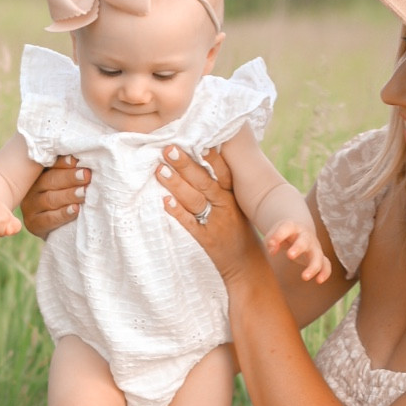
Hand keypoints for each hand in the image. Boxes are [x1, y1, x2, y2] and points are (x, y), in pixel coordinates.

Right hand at [20, 156, 90, 238]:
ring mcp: (30, 207)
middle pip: (50, 180)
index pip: (50, 165)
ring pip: (50, 199)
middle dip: (70, 177)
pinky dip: (63, 214)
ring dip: (69, 195)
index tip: (76, 160)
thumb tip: (83, 161)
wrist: (56, 229)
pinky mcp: (33, 224)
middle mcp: (31, 189)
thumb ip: (70, 173)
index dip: (63, 162)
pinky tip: (76, 209)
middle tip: (86, 175)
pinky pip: (49, 219)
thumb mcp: (66, 185)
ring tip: (84, 192)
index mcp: (38, 174)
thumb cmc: (66, 200)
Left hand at [156, 145, 259, 282]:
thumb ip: (221, 187)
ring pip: (194, 200)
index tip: (199, 140)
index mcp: (233, 196)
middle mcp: (226, 206)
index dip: (212, 157)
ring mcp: (216, 223)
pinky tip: (164, 201)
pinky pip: (190, 224)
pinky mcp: (206, 239)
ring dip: (176, 184)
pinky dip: (178, 212)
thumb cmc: (238, 231)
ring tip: (159, 170)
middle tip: (168, 149)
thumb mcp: (236, 206)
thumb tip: (203, 159)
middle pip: (204, 182)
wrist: (247, 265)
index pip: (223, 172)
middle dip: (185, 165)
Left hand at [266, 220, 331, 284]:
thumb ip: (271, 241)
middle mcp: (305, 236)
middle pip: (304, 240)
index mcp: (292, 227)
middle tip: (290, 256)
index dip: (278, 236)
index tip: (271, 245)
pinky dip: (325, 272)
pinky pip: (326, 264)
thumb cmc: (283, 235)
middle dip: (298, 247)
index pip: (286, 228)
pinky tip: (319, 281)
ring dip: (313, 266)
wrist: (299, 231)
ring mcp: (314, 246)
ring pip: (317, 255)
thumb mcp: (273, 235)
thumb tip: (272, 251)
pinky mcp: (319, 256)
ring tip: (304, 277)